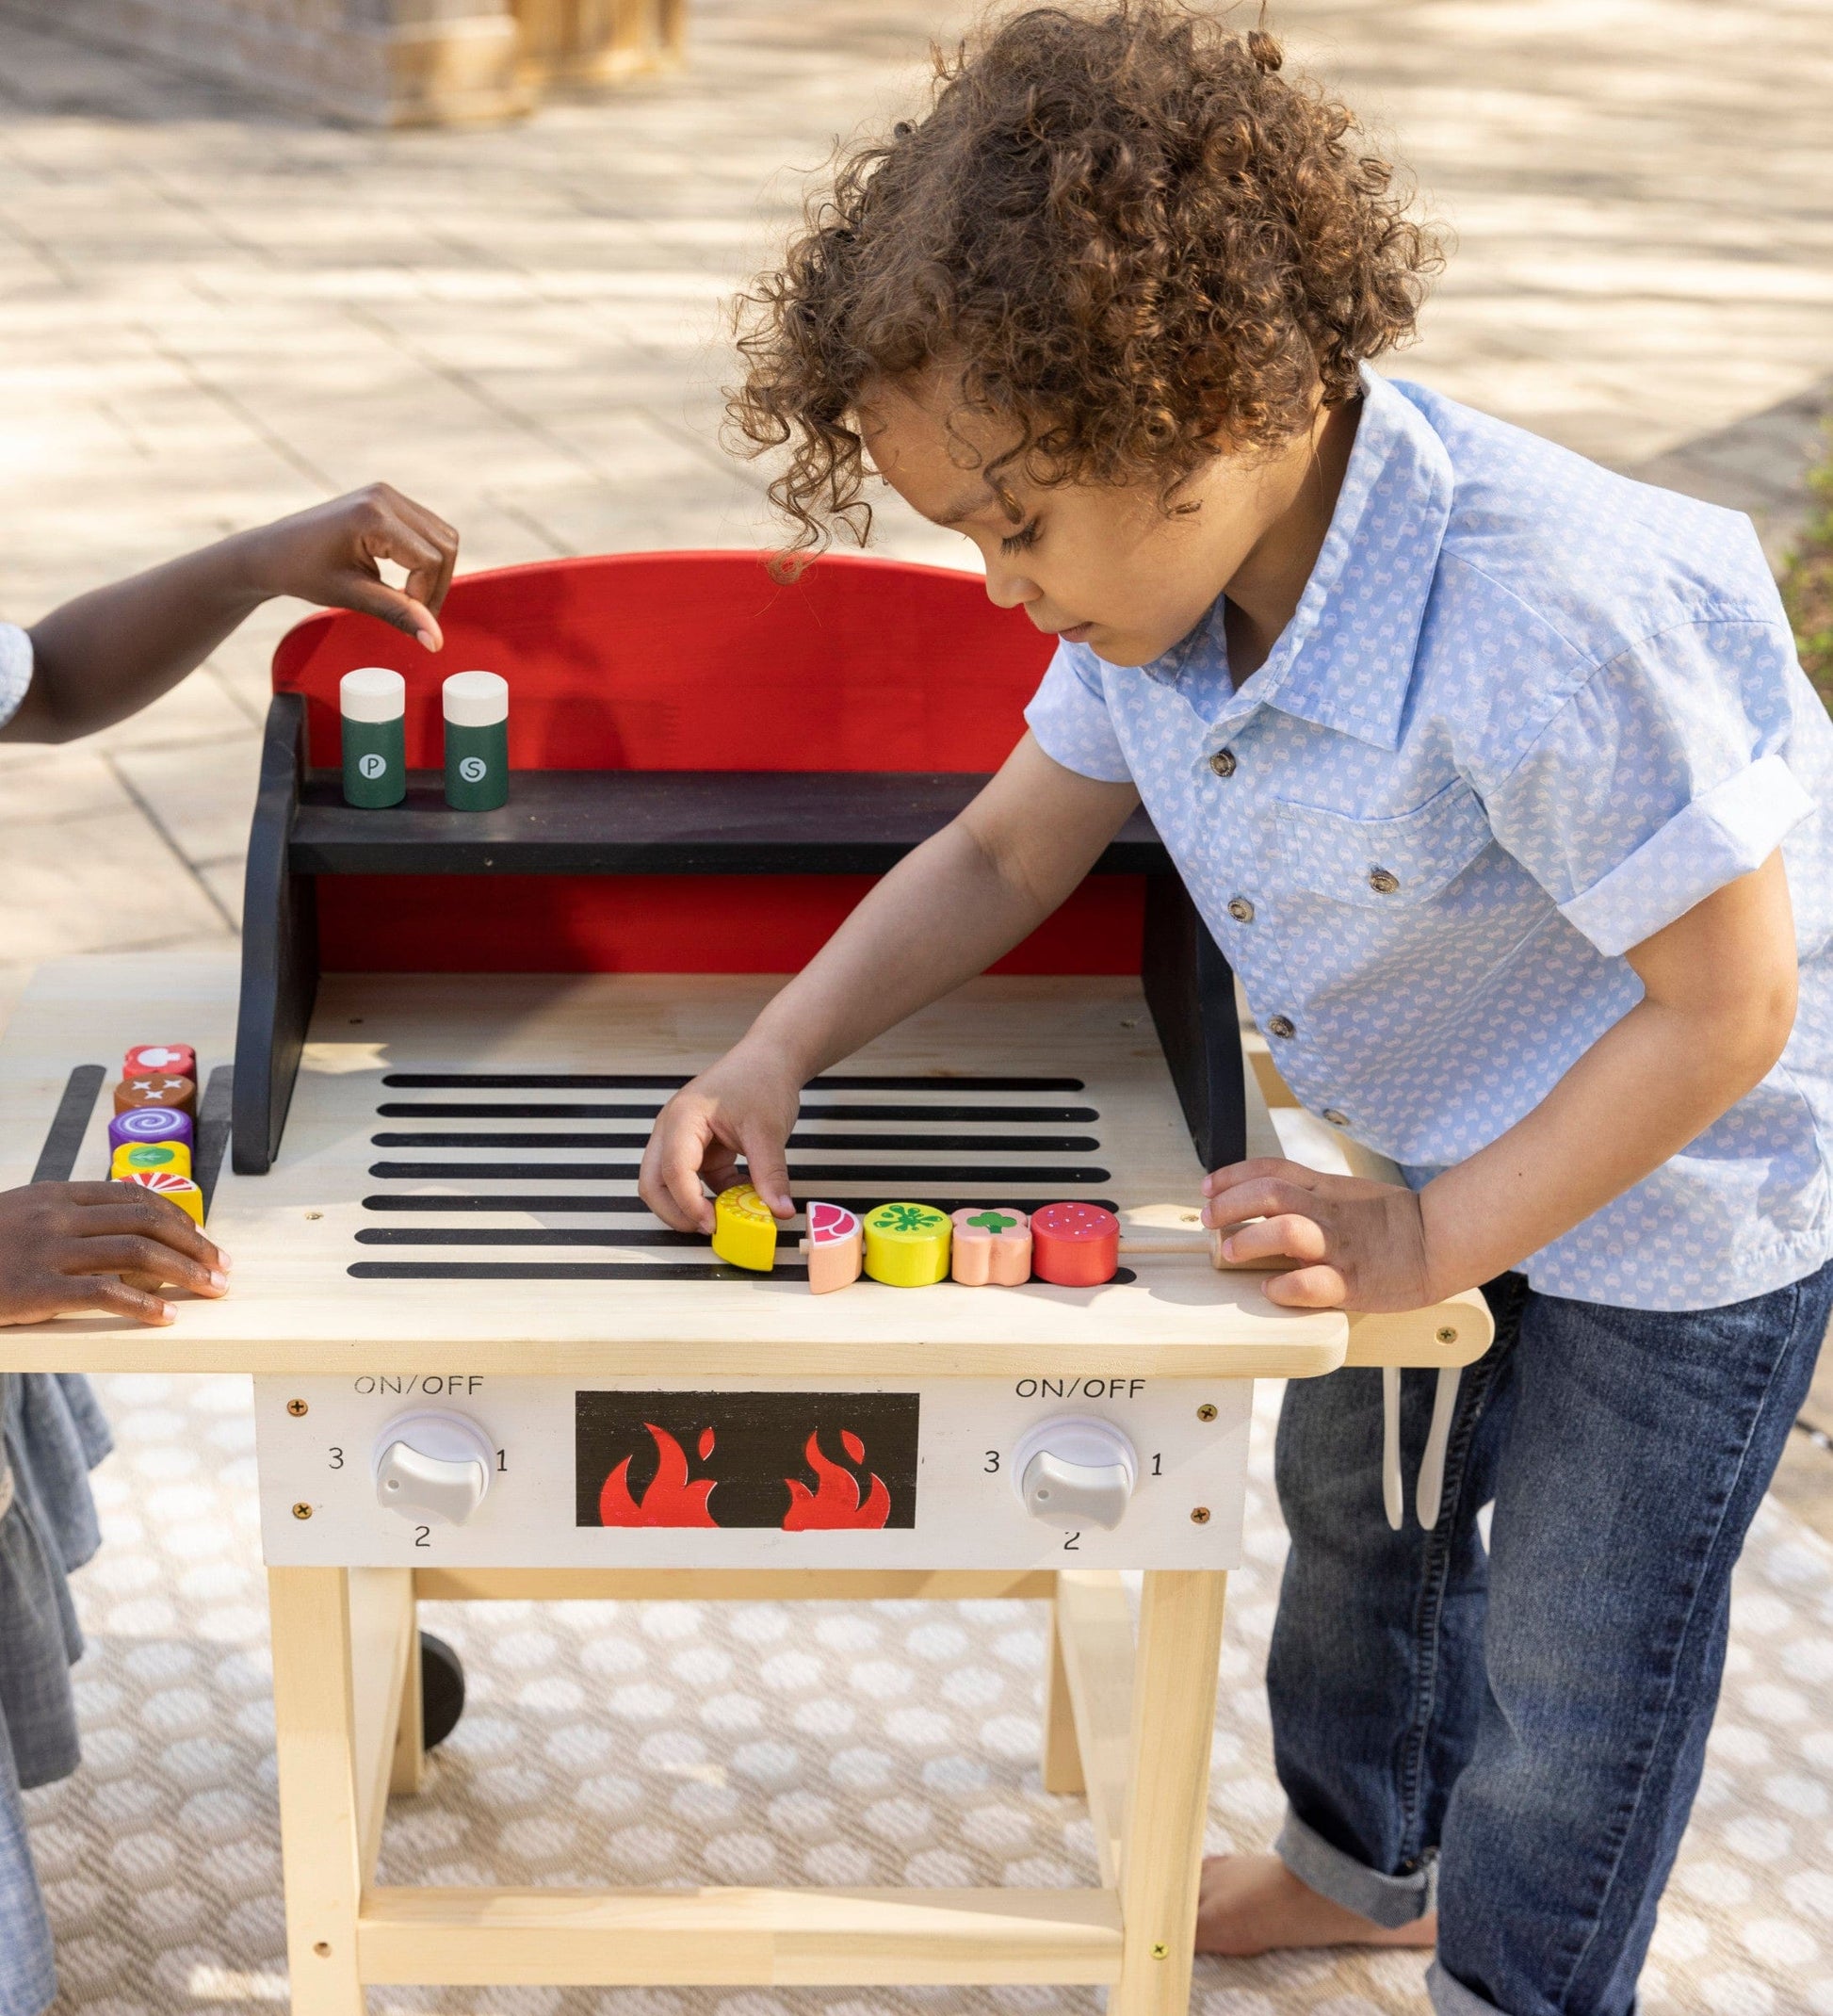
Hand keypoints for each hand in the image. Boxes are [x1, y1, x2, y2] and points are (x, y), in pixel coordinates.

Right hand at [0, 1182, 230, 1326]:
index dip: (181, 1219)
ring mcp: (46, 1250)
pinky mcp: (35, 1289)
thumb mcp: (22, 1218)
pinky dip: (143, 1306)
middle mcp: (57, 1215)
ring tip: (210, 1291)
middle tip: (223, 1269)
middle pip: (148, 1221)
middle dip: (196, 1245)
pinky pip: (105, 1293)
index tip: (207, 1240)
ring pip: (137, 1252)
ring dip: (185, 1272)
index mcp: (57, 1193)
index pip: (137, 1197)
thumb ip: (68, 1219)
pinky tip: (165, 1318)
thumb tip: (130, 1236)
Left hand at [236, 483, 457, 649]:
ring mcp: (386, 494)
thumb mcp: (351, 595)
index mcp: (373, 516)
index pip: (430, 559)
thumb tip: (435, 641)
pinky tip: (406, 578)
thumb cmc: (303, 572)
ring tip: (411, 598)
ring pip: (443, 536)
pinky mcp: (387, 500)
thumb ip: (398, 613)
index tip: (409, 618)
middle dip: (437, 585)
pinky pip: (428, 529)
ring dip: (436, 572)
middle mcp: (384, 497)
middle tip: (415, 613)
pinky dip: (426, 557)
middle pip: (445, 545)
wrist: (272, 551)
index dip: (427, 595)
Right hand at [639, 1045, 802, 1232]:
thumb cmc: (763, 1080)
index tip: (714, 1226)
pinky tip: (738, 1197)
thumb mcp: (768, 1131)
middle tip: (710, 1230)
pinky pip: (694, 1180)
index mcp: (683, 1119)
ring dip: (691, 1206)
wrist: (771, 1058)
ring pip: (668, 1185)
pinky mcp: (697, 1148)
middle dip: (676, 1213)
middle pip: (653, 1183)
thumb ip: (770, 1174)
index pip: (674, 1171)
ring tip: (727, 1218)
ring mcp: (681, 1139)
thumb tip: (780, 1212)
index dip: (690, 1205)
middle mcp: (672, 1129)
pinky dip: (710, 1195)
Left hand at [1201, 1158, 1432, 1311]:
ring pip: (1286, 1230)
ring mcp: (1339, 1247)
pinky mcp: (1352, 1282)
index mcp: (1324, 1188)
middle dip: (1229, 1204)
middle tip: (1208, 1220)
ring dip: (1250, 1240)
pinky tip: (1270, 1290)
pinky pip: (1310, 1284)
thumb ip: (1309, 1193)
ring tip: (1232, 1251)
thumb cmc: (1392, 1220)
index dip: (1232, 1175)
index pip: (1270, 1169)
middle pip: (1269, 1194)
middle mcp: (1327, 1212)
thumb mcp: (1346, 1192)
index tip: (1208, 1187)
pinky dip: (1283, 1287)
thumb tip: (1264, 1202)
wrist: (1441, 1238)